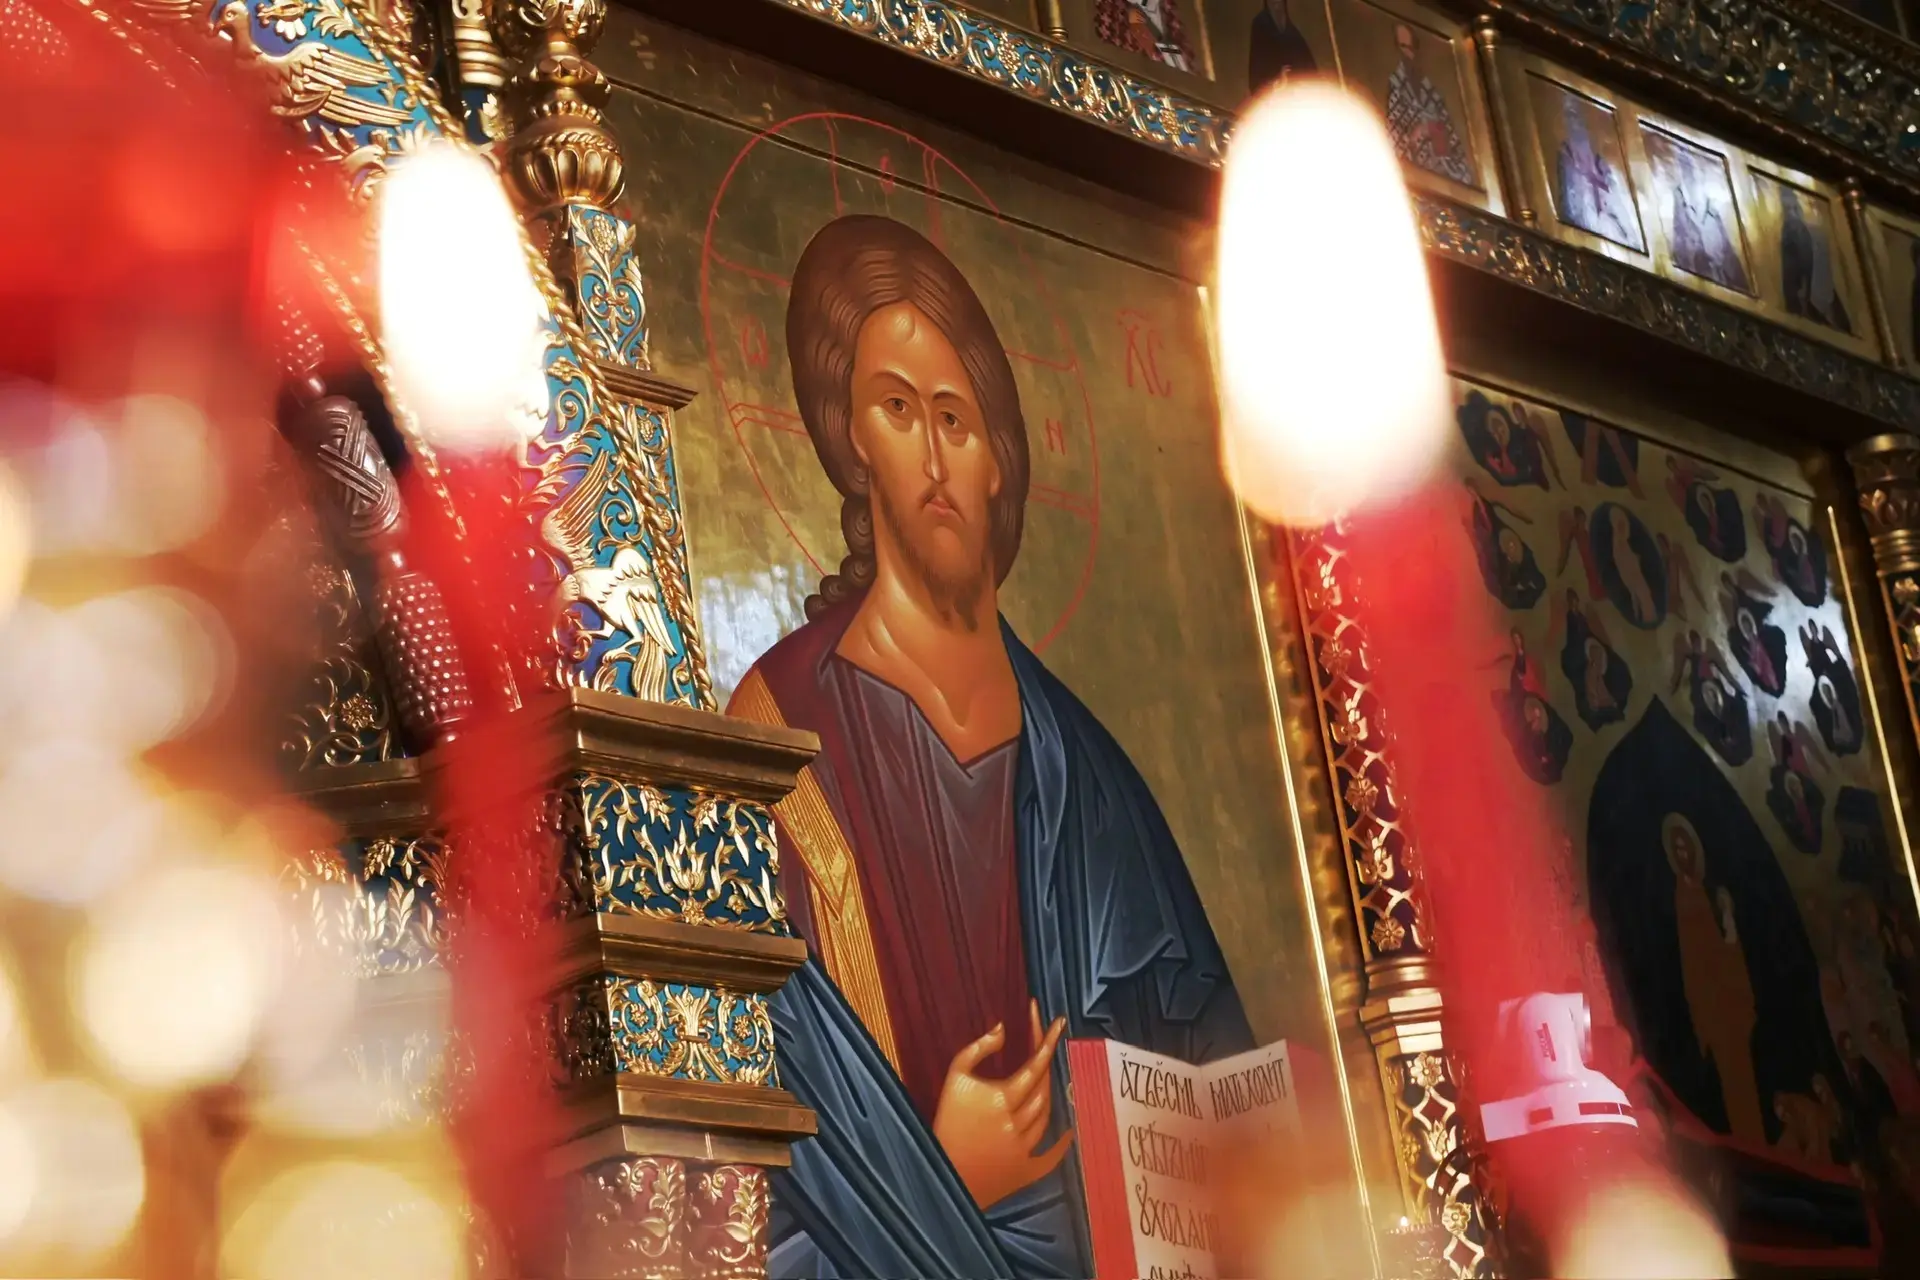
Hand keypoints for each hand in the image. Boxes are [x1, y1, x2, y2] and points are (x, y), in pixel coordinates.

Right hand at [931, 999, 1073, 1209]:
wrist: (942, 1172)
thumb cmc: (946, 1122)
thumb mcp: (954, 1077)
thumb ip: (978, 1049)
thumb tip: (1003, 1028)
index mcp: (1003, 1097)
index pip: (1035, 1063)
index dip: (1048, 1040)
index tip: (1059, 1021)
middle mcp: (1019, 1121)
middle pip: (1043, 1087)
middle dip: (1046, 1064)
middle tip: (1045, 1047)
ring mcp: (1025, 1148)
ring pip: (1046, 1115)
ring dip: (1044, 1095)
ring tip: (1039, 1080)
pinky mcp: (1026, 1171)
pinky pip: (1051, 1156)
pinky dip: (1062, 1144)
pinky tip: (1068, 1132)